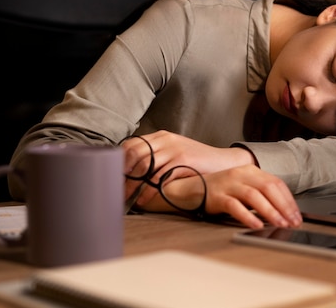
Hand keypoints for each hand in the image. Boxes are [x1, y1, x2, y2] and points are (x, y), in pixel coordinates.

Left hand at [120, 131, 255, 203]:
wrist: (224, 161)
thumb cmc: (198, 161)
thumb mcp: (176, 152)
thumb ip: (158, 156)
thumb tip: (134, 171)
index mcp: (161, 136)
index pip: (131, 145)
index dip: (119, 161)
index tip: (111, 176)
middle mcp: (165, 140)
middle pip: (134, 154)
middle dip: (122, 174)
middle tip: (115, 190)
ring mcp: (174, 149)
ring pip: (144, 165)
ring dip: (132, 184)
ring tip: (126, 197)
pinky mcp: (183, 160)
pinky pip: (160, 176)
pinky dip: (148, 189)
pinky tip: (143, 198)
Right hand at [142, 165, 302, 228]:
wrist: (187, 188)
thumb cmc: (217, 190)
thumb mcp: (241, 186)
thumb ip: (260, 193)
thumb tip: (283, 211)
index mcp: (249, 170)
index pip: (276, 183)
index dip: (288, 200)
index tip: (296, 216)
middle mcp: (240, 174)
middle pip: (268, 187)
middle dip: (283, 206)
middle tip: (292, 222)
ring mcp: (228, 184)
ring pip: (254, 195)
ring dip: (270, 211)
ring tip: (279, 224)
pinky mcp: (216, 196)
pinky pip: (234, 206)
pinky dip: (247, 216)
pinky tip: (256, 225)